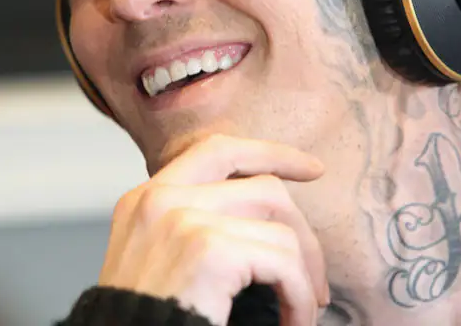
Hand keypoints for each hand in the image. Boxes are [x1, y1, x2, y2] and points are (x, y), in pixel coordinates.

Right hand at [98, 134, 330, 325]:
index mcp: (145, 200)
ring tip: (302, 311)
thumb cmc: (150, 324)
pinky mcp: (209, 251)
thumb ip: (196, 228)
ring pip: (280, 230)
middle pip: (263, 188)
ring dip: (304, 276)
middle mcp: (160, 200)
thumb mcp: (158, 263)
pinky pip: (283, 264)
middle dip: (303, 233)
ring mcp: (183, 221)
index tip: (313, 170)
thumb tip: (270, 222)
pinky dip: (299, 298)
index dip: (271, 154)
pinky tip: (293, 322)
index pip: (217, 151)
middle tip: (316, 281)